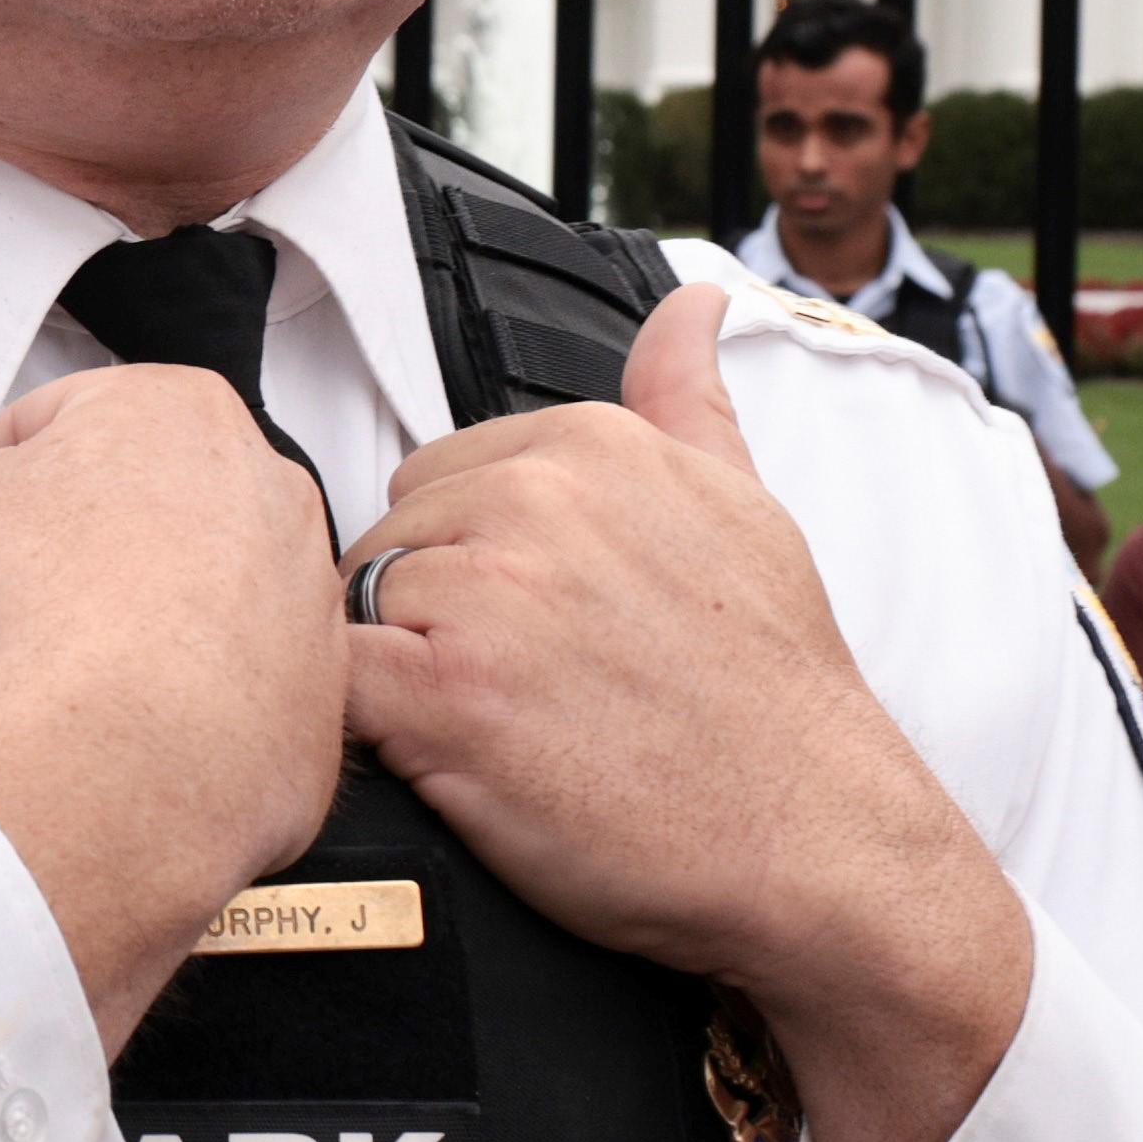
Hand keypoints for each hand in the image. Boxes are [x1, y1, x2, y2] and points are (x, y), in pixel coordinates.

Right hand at [0, 358, 340, 1027]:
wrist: (128, 772)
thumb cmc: (60, 625)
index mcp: (181, 411)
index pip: (64, 423)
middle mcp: (267, 487)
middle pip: (140, 504)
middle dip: (79, 547)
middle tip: (23, 603)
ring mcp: (304, 588)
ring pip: (197, 590)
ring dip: (141, 619)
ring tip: (81, 667)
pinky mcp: (321, 687)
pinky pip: (242, 677)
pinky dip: (193, 696)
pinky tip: (137, 721)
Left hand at [337, 291, 1030, 1141]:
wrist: (813, 836)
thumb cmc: (774, 694)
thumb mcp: (747, 512)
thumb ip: (689, 401)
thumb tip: (689, 305)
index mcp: (593, 442)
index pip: (442, 474)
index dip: (467, 564)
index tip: (528, 629)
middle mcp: (534, 497)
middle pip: (388, 539)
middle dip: (424, 616)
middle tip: (513, 694)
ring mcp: (484, 592)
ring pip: (352, 610)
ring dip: (394, 678)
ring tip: (489, 735)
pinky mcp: (440, 694)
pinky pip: (330, 685)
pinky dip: (359, 730)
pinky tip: (431, 761)